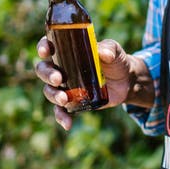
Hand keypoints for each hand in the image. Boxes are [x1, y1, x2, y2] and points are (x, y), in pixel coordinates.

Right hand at [35, 37, 154, 130]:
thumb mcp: (115, 51)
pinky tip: (67, 124)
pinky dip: (61, 117)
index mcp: (67, 51)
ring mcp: (65, 86)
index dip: (43, 47)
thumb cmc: (116, 61)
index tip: (45, 52)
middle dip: (47, 75)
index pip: (49, 45)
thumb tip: (104, 53)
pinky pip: (60, 110)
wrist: (126, 82)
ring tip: (64, 99)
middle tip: (58, 79)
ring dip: (54, 96)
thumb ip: (110, 49)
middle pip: (44, 70)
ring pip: (49, 91)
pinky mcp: (72, 102)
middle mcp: (61, 68)